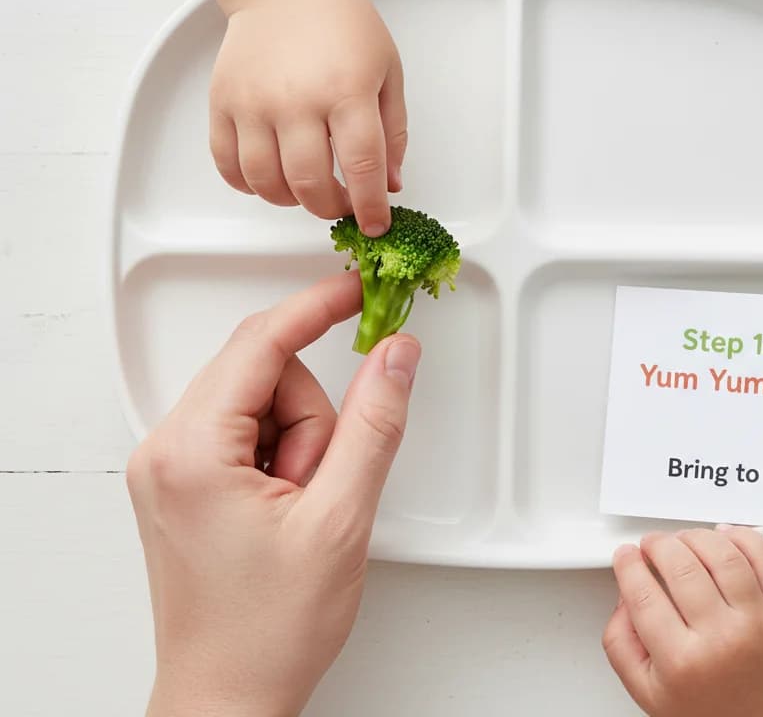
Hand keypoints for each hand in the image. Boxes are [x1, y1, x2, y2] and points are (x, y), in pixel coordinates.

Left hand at [127, 273, 420, 716]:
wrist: (228, 700)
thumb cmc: (266, 631)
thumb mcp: (339, 519)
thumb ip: (374, 423)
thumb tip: (394, 355)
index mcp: (191, 451)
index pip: (261, 344)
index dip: (316, 308)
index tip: (356, 290)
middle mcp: (166, 450)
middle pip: (264, 374)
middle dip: (312, 417)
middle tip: (321, 481)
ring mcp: (170, 467)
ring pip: (261, 402)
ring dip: (299, 442)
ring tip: (300, 508)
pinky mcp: (183, 482)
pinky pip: (246, 431)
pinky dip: (281, 454)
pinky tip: (285, 505)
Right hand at [209, 0, 406, 232]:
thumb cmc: (343, 25)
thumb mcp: (388, 72)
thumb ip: (393, 132)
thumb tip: (389, 184)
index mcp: (346, 90)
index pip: (361, 165)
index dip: (370, 205)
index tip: (374, 224)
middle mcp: (296, 100)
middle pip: (309, 183)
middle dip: (330, 208)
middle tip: (341, 205)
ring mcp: (254, 102)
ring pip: (265, 182)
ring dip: (290, 201)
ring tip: (306, 190)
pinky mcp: (223, 102)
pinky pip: (228, 164)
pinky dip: (248, 184)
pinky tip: (269, 178)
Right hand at [603, 527, 762, 716]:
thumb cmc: (706, 707)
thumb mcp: (645, 688)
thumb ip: (620, 642)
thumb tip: (625, 595)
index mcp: (682, 662)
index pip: (644, 594)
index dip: (629, 565)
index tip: (627, 556)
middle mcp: (722, 639)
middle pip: (681, 565)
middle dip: (658, 545)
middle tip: (652, 546)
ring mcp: (757, 622)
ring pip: (722, 554)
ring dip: (695, 536)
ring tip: (684, 541)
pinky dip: (743, 537)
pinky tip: (725, 538)